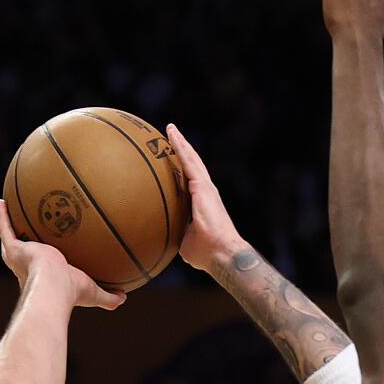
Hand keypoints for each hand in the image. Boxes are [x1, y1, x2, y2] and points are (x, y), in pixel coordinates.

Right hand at [0, 200, 124, 310]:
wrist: (53, 286)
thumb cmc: (71, 292)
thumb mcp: (93, 293)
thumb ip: (108, 297)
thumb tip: (125, 296)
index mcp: (44, 280)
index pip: (44, 271)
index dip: (46, 265)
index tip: (50, 258)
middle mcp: (28, 269)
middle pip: (25, 254)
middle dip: (25, 245)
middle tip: (26, 233)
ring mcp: (19, 257)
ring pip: (10, 239)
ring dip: (9, 226)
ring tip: (8, 211)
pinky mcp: (13, 249)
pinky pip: (4, 228)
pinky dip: (2, 215)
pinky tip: (2, 201)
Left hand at [163, 124, 244, 271]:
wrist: (220, 253)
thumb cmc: (206, 253)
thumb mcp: (185, 242)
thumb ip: (176, 234)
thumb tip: (163, 236)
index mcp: (203, 204)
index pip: (190, 182)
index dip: (183, 169)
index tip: (173, 160)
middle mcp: (206, 192)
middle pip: (192, 165)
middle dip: (183, 150)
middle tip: (172, 135)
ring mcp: (206, 188)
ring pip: (191, 159)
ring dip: (181, 143)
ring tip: (171, 129)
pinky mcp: (203, 187)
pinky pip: (188, 162)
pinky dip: (180, 147)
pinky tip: (171, 135)